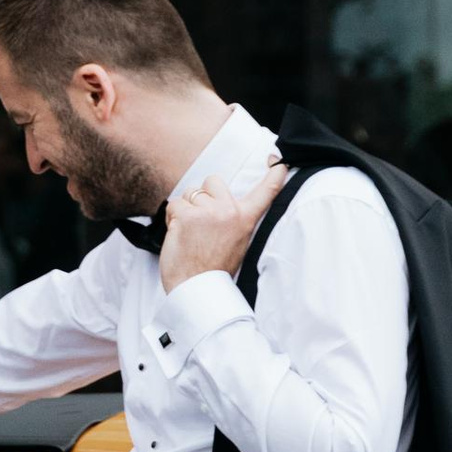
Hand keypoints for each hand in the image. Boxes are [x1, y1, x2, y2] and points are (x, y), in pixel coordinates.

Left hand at [159, 162, 286, 293]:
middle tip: (203, 224)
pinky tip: (180, 235)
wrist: (196, 288)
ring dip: (186, 208)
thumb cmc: (213, 268)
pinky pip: (174, 204)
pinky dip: (172, 218)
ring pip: (190, 192)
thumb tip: (219, 200)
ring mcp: (209, 212)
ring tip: (191, 234)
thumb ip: (233, 219)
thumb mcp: (237, 242)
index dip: (274, 175)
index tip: (280, 163)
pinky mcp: (187, 216)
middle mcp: (230, 212)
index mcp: (246, 219)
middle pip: (213, 181)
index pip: (265, 193)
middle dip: (203, 196)